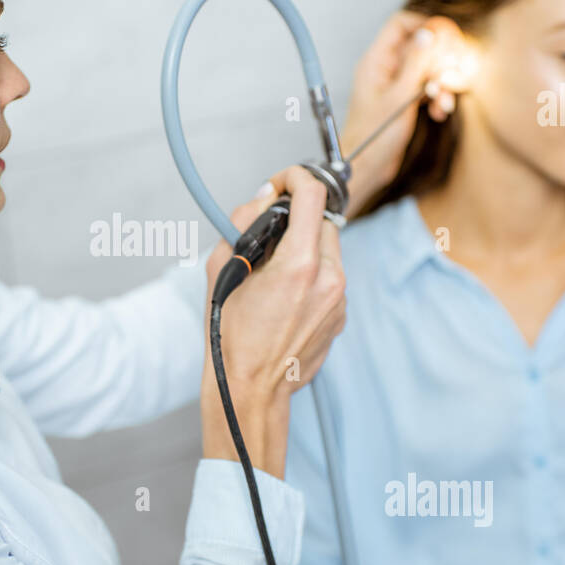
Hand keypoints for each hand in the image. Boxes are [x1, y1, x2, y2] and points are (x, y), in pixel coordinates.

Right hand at [199, 165, 346, 478]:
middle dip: (298, 220)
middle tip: (270, 234)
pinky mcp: (341, 315)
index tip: (283, 181)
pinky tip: (285, 297)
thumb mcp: (223, 268)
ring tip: (274, 273)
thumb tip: (262, 197)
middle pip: (323, 221)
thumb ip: (244, 223)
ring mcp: (339, 299)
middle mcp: (329, 279)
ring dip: (306, 249)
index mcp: (300, 264)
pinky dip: (312, 276)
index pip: (312, 195)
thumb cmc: (231, 336)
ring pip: (329, 251)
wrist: (251, 387)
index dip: (295, 177)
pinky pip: (331, 279)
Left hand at [340, 12, 470, 217]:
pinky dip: (437, 97)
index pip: (400, 24)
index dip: (425, 24)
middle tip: (451, 75)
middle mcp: (385, 69)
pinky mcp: (403, 100)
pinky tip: (439, 113)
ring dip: (442, 83)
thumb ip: (416, 64)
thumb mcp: (399, 98)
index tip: (447, 36)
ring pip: (427, 69)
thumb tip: (428, 33)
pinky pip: (426, 88)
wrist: (367, 167)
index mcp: (376, 61)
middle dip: (440, 61)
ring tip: (443, 102)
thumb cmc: (373, 137)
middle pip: (420, 46)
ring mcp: (395, 84)